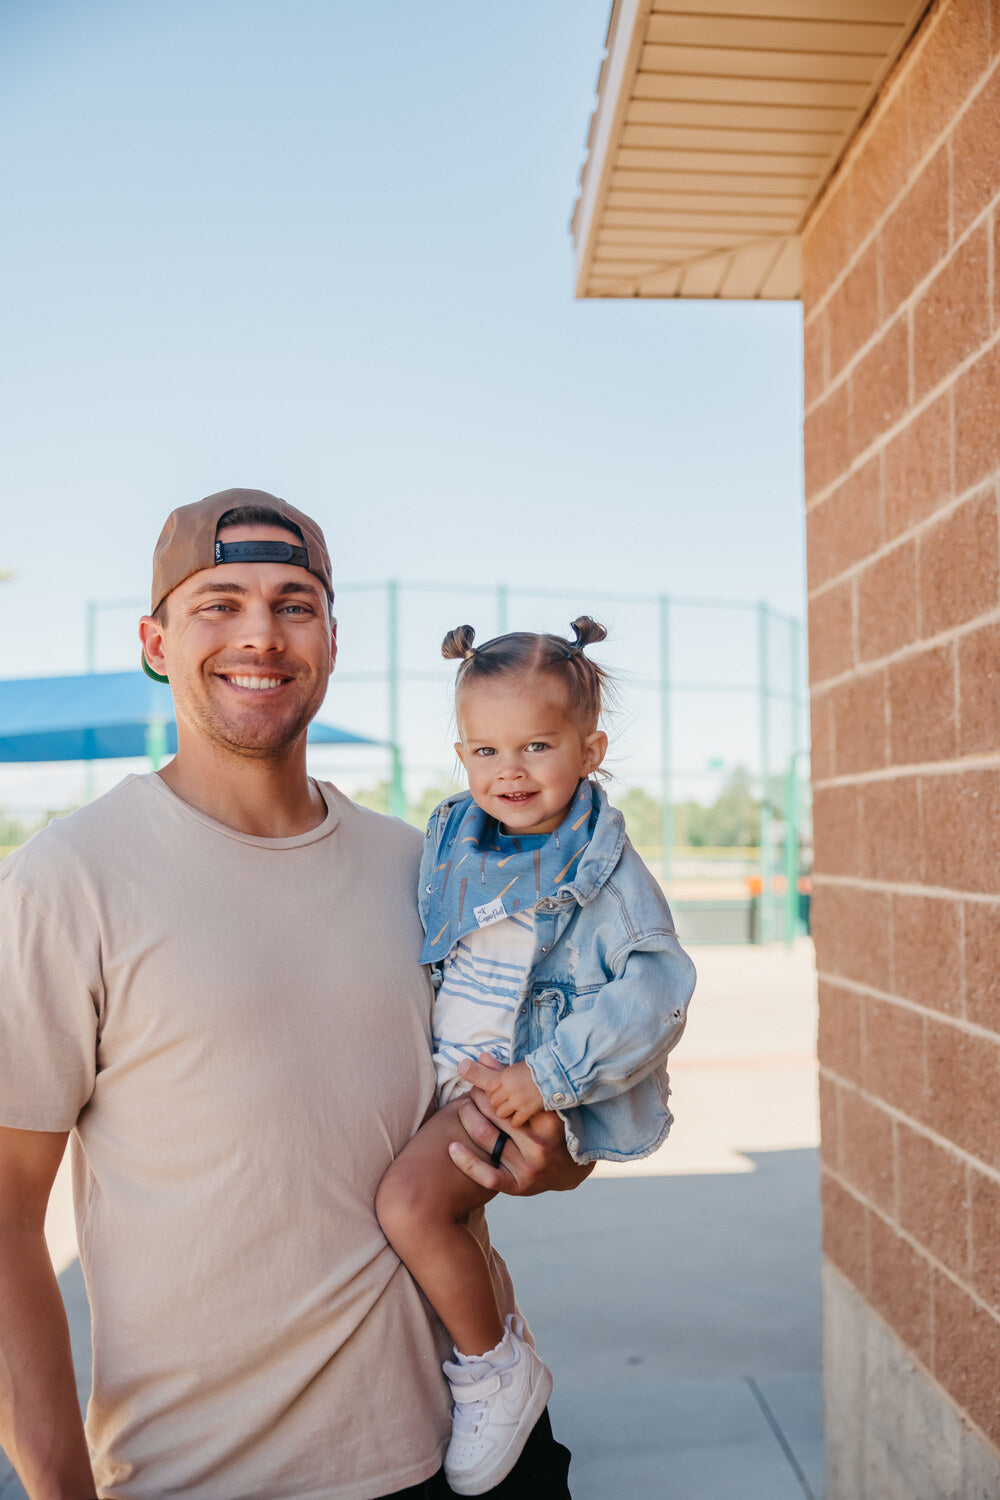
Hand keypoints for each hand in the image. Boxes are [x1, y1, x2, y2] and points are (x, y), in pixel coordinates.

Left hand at [449, 1055, 593, 1196]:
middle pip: (496, 1114)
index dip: (488, 1084)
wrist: (568, 1170)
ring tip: (463, 1107)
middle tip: (471, 1092)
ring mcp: (529, 1168)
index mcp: (549, 1121)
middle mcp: (540, 1145)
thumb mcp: (538, 1103)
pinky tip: (452, 1147)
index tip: (479, 1078)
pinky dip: (466, 1161)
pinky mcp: (518, 1186)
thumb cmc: (550, 1127)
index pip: (509, 1096)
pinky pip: (487, 1175)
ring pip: (486, 1138)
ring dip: (468, 1118)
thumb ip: (511, 1079)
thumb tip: (481, 1057)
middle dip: (478, 1098)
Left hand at [458, 1057, 543, 1127]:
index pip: (488, 1088)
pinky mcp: (527, 1111)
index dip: (493, 1092)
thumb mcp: (516, 1066)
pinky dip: (516, 1121)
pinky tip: (521, 1117)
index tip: (499, 1093)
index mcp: (505, 1075)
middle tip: (507, 1102)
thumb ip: (498, 1068)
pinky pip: (514, 1122)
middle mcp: (509, 1088)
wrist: (557, 1074)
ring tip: (513, 1110)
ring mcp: (518, 1101)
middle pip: (493, 1102)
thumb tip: (481, 1057)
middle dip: (498, 1102)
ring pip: (500, 1113)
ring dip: (506, 1112)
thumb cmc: (538, 1069)